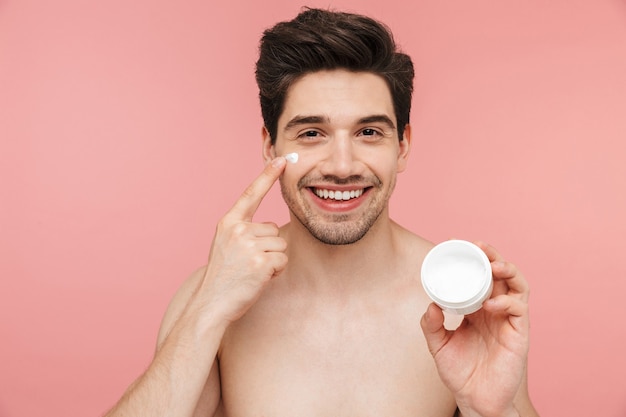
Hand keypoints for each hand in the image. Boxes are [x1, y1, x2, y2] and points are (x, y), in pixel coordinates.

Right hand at [198, 157, 287, 324]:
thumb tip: (272, 229)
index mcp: (228, 223)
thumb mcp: (227, 246)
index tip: (282, 159)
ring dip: (273, 261)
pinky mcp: (260, 262)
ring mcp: (248, 246)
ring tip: (252, 273)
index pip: (251, 194)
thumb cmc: (224, 278)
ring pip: (281, 246)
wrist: (211, 304)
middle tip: (249, 265)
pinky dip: (275, 272)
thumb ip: (245, 232)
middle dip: (268, 249)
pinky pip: (282, 261)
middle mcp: (237, 230)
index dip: (267, 175)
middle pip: (274, 230)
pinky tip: (258, 279)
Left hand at [420, 242, 530, 416]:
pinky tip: (491, 304)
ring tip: (493, 265)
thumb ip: (432, 325)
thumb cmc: (460, 373)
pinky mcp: (520, 335)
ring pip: (517, 286)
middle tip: (478, 246)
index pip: (479, 276)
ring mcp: (509, 321)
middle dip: (492, 256)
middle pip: (500, 274)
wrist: (475, 401)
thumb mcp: (438, 345)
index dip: (473, 259)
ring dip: (508, 270)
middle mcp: (496, 310)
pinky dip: (507, 301)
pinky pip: (519, 310)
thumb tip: (431, 304)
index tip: (458, 244)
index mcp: (478, 309)